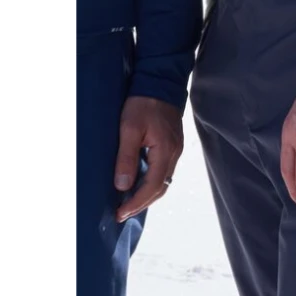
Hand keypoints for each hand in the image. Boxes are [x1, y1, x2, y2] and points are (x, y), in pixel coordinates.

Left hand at [114, 96, 183, 221]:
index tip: (120, 213)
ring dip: (147, 195)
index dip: (136, 203)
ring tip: (129, 203)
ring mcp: (175, 149)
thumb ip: (126, 158)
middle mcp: (174, 153)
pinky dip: (151, 182)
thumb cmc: (143, 103)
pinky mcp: (172, 144)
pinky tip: (139, 184)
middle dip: (141, 203)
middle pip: (161, 187)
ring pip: (163, 180)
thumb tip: (123, 186)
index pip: (152, 186)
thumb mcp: (128, 129)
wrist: (160, 82)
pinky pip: (163, 170)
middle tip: (122, 214)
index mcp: (165, 151)